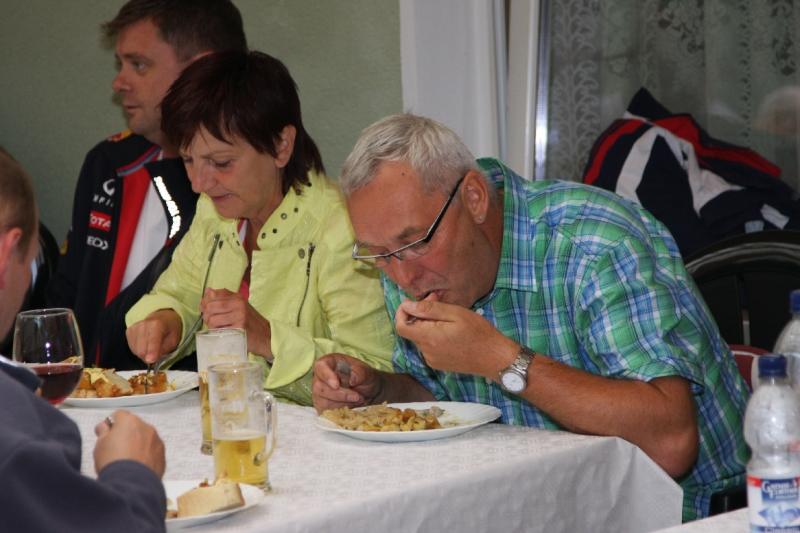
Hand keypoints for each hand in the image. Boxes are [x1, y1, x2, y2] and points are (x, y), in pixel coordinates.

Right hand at [93, 410, 164, 476]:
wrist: (130, 482)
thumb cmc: (114, 462)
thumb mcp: (100, 444)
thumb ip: (103, 432)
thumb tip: (103, 427)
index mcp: (129, 421)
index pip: (118, 415)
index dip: (111, 425)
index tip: (106, 434)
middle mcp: (146, 427)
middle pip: (134, 427)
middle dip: (126, 435)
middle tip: (115, 450)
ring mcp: (156, 441)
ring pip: (145, 439)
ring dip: (137, 445)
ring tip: (126, 461)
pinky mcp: (162, 455)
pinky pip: (152, 452)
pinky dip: (146, 456)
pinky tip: (136, 467)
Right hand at [126, 309, 181, 363]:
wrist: (162, 318)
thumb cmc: (169, 330)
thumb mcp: (173, 341)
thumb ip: (163, 350)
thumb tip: (151, 359)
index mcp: (157, 324)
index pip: (152, 340)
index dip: (152, 351)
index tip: (151, 360)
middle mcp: (143, 324)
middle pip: (142, 350)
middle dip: (149, 357)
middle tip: (156, 355)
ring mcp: (134, 327)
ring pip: (136, 351)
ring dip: (144, 354)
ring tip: (152, 347)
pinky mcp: (129, 331)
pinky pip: (132, 348)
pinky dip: (139, 350)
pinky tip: (145, 344)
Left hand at [200, 288, 270, 357]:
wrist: (266, 336)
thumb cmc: (250, 322)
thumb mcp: (239, 307)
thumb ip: (224, 298)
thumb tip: (208, 291)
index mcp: (238, 297)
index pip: (213, 295)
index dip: (205, 303)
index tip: (206, 310)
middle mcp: (239, 304)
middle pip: (210, 307)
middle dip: (206, 316)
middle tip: (211, 322)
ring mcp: (239, 316)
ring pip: (212, 320)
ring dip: (211, 326)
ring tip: (218, 329)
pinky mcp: (239, 328)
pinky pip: (218, 330)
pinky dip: (217, 333)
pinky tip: (223, 334)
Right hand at [312, 354, 381, 412]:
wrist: (368, 392)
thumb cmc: (364, 378)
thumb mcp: (367, 372)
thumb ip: (360, 373)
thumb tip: (352, 380)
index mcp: (330, 362)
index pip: (320, 366)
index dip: (326, 376)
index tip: (336, 385)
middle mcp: (321, 377)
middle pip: (319, 387)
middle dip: (340, 394)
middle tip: (357, 396)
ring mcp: (319, 392)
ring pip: (322, 402)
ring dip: (342, 404)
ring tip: (357, 400)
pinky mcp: (322, 406)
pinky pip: (326, 412)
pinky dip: (340, 411)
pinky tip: (350, 407)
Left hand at [395, 299, 517, 378]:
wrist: (494, 358)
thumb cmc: (479, 332)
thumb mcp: (456, 313)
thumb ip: (429, 310)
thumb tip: (407, 305)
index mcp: (429, 338)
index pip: (401, 326)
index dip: (402, 312)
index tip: (413, 302)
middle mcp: (426, 352)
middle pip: (412, 330)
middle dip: (420, 314)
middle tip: (438, 300)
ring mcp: (432, 360)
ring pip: (421, 337)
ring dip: (428, 324)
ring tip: (448, 314)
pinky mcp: (438, 364)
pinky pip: (429, 346)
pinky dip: (434, 335)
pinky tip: (450, 330)